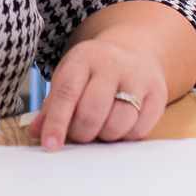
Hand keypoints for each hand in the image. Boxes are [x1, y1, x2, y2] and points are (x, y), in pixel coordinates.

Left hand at [28, 35, 169, 150]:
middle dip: (82, 132)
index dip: (56, 123)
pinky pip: (139, 130)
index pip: (67, 93)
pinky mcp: (158, 94)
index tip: (51, 146)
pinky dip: (125, 136)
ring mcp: (138, 78)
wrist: (135, 50)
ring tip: (100, 128)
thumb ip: (52, 105)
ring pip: (118, 123)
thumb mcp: (70, 75)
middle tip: (80, 133)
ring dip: (104, 136)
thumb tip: (37, 133)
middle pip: (92, 112)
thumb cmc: (94, 70)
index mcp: (85, 57)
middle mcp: (113, 64)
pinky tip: (120, 126)